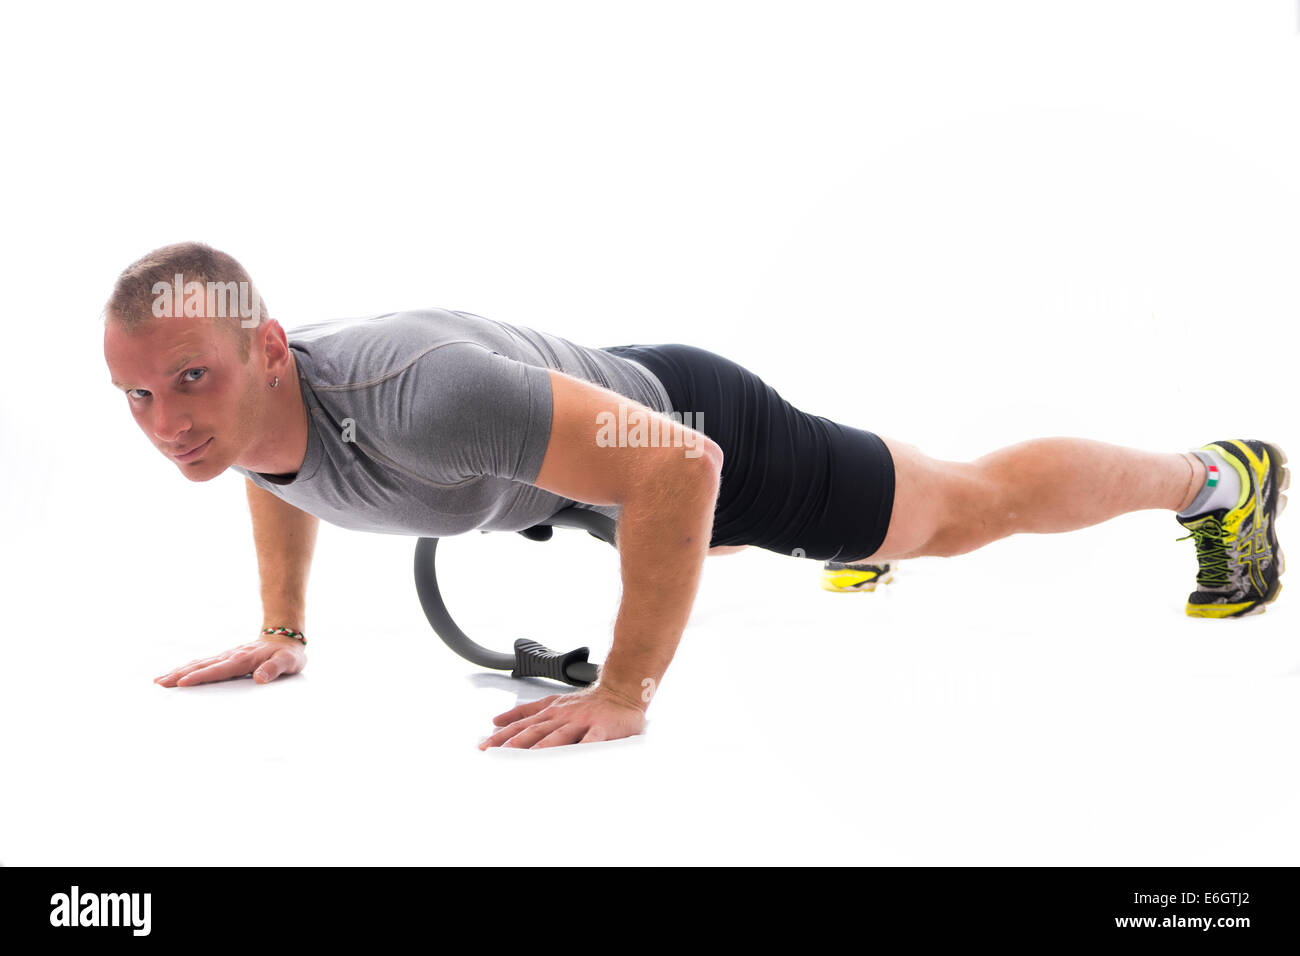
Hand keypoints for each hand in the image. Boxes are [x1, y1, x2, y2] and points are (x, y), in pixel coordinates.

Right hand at [155, 636, 306, 686]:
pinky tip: (177, 675)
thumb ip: (274, 669)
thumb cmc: (287, 653)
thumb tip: (260, 678)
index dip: (200, 676)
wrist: (286, 637)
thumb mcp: (288, 662)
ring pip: (199, 664)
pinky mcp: (226, 659)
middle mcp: (231, 656)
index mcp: (243, 659)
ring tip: (159, 680)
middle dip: (179, 675)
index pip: (218, 669)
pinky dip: (188, 669)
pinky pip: (203, 664)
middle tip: (159, 683)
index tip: (182, 683)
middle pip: (201, 666)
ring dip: (179, 671)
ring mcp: (227, 656)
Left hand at [479, 685, 646, 749]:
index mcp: (549, 712)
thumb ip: (525, 712)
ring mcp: (582, 721)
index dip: (502, 737)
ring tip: (530, 759)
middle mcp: (562, 716)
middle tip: (498, 757)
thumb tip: (497, 721)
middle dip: (515, 744)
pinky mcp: (602, 727)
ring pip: (560, 735)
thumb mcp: (551, 702)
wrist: (620, 691)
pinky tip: (578, 757)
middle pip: (535, 731)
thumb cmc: (586, 703)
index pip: (521, 725)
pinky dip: (585, 747)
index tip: (484, 748)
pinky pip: (593, 739)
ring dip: (544, 747)